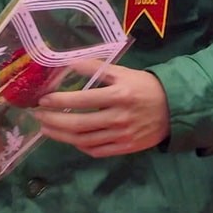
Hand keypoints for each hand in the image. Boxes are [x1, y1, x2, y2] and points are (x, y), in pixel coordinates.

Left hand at [35, 62, 171, 157]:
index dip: (59, 101)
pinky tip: (71, 139)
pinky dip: (80, 146)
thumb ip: (97, 68)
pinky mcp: (125, 148)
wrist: (174, 108)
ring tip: (47, 129)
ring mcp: (121, 135)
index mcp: (118, 95)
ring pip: (83, 140)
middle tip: (38, 117)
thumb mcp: (123, 72)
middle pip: (78, 124)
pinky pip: (96, 150)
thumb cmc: (146, 86)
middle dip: (53, 121)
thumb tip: (69, 62)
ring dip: (61, 136)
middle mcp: (118, 117)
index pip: (81, 100)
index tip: (43, 99)